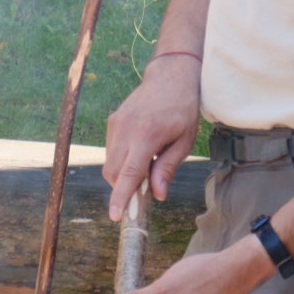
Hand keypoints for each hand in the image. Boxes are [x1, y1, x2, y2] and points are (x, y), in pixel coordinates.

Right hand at [104, 56, 200, 218]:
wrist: (169, 78)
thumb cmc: (182, 110)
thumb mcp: (184, 141)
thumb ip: (167, 168)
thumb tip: (157, 194)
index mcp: (147, 136)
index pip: (129, 174)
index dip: (121, 197)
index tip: (116, 215)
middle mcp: (126, 130)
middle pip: (114, 173)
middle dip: (124, 188)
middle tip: (145, 189)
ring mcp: (116, 124)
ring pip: (110, 163)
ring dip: (123, 174)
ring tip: (147, 163)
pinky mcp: (112, 122)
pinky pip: (111, 151)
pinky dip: (121, 160)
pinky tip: (140, 152)